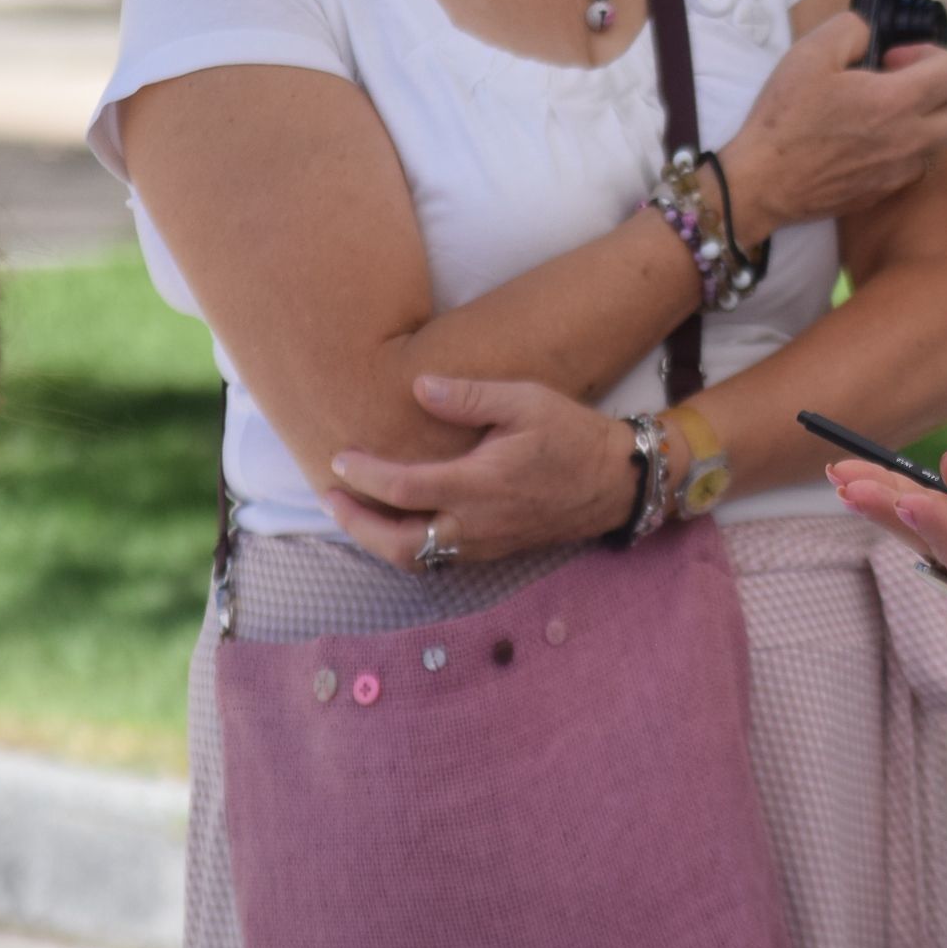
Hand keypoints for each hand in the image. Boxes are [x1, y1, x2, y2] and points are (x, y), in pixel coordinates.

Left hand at [325, 376, 636, 569]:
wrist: (616, 481)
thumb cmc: (572, 434)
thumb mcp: (526, 400)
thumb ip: (469, 396)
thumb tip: (419, 387)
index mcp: (480, 485)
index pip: (404, 489)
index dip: (364, 477)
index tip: (339, 458)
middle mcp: (477, 524)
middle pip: (398, 545)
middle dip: (357, 524)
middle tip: (330, 498)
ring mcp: (485, 544)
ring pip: (415, 560)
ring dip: (377, 540)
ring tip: (355, 512)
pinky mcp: (493, 551)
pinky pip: (437, 561)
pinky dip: (406, 547)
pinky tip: (397, 523)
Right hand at [718, 12, 946, 230]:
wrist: (761, 183)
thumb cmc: (784, 119)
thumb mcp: (810, 52)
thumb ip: (851, 28)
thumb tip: (869, 35)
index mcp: (898, 102)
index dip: (929, 55)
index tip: (894, 58)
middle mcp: (909, 140)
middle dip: (946, 94)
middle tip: (907, 86)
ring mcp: (899, 171)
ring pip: (941, 146)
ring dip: (924, 123)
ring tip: (885, 113)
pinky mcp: (883, 192)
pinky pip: (911, 167)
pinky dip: (901, 150)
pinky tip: (867, 141)